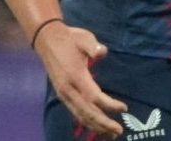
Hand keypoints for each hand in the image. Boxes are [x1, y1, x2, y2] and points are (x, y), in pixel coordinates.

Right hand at [36, 23, 126, 137]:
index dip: (109, 105)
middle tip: (119, 130)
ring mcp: (64, 93)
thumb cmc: (69, 38)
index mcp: (76, 76)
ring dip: (95, 125)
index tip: (124, 108)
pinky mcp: (62, 94)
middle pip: (88, 112)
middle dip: (103, 123)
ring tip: (110, 133)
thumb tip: (102, 52)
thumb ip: (93, 47)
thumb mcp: (84, 38)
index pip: (94, 97)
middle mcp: (68, 89)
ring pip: (80, 115)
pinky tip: (95, 125)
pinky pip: (75, 112)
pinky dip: (86, 121)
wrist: (47, 39)